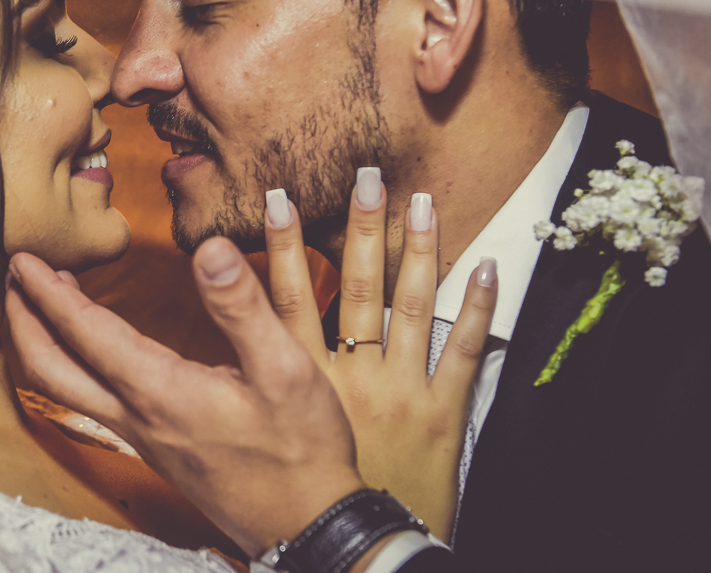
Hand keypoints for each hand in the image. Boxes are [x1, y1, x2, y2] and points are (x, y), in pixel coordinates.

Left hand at [6, 240, 362, 555]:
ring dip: (43, 342)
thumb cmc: (300, 450)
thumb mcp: (286, 368)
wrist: (306, 525)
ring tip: (41, 301)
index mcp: (159, 392)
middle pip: (49, 369)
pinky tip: (92, 349)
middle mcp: (136, 417)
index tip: (22, 257)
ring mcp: (141, 437)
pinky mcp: (153, 448)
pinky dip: (72, 364)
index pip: (84, 333)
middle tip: (12, 276)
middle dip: (23, 320)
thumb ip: (243, 307)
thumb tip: (209, 249)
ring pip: (65, 389)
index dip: (47, 292)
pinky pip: (89, 402)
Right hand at [264, 182, 497, 539]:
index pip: (292, 299)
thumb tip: (225, 347)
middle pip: (356, 288)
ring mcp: (404, 390)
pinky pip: (464, 353)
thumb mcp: (278, 430)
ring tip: (419, 201)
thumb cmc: (312, 487)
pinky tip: (487, 266)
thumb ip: (260, 380)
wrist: (356, 541)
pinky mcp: (446, 412)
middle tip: (366, 177)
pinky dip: (480, 309)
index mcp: (309, 380)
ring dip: (418, 251)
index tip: (280, 199)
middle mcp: (356, 375)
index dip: (284, 247)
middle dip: (360, 229)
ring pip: (413, 307)